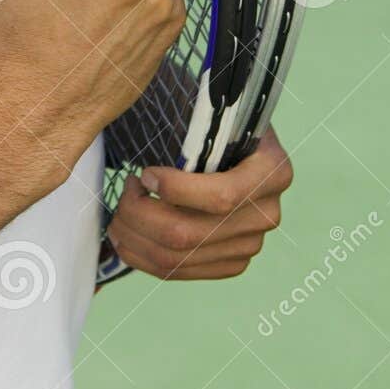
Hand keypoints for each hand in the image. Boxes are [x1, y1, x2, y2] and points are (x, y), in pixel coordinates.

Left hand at [107, 125, 292, 279]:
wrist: (237, 149)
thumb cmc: (217, 126)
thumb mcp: (214, 116)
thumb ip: (192, 127)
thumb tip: (146, 123)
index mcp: (272, 172)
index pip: (220, 196)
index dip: (173, 189)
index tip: (143, 173)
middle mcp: (267, 214)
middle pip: (187, 233)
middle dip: (138, 215)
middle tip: (122, 192)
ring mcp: (250, 245)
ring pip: (176, 258)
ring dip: (133, 238)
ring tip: (117, 215)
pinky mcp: (231, 263)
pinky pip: (179, 272)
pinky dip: (142, 257)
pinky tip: (126, 237)